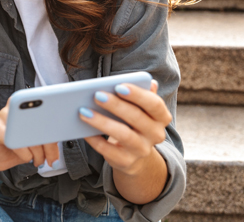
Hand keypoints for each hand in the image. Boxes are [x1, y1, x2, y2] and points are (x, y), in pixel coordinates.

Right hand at [0, 101, 58, 171]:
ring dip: (37, 152)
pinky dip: (25, 154)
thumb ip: (50, 136)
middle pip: (38, 123)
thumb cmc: (21, 144)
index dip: (54, 131)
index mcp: (29, 101)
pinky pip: (15, 143)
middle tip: (50, 158)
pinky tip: (27, 157)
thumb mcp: (39, 139)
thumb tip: (65, 138)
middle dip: (48, 146)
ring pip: (28, 134)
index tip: (57, 144)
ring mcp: (4, 116)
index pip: (47, 113)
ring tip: (38, 159)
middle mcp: (15, 105)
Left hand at [78, 79, 170, 203]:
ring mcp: (142, 150)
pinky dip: (95, 140)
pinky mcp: (126, 162)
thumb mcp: (141, 109)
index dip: (138, 95)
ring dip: (102, 122)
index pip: (154, 104)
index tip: (119, 85)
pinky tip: (83, 130)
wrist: (134, 155)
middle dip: (116, 105)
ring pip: (123, 135)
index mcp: (161, 117)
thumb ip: (143, 94)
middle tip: (96, 95)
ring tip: (83, 111)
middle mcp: (156, 135)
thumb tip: (150, 81)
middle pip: (137, 118)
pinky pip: (109, 151)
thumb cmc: (134, 123)